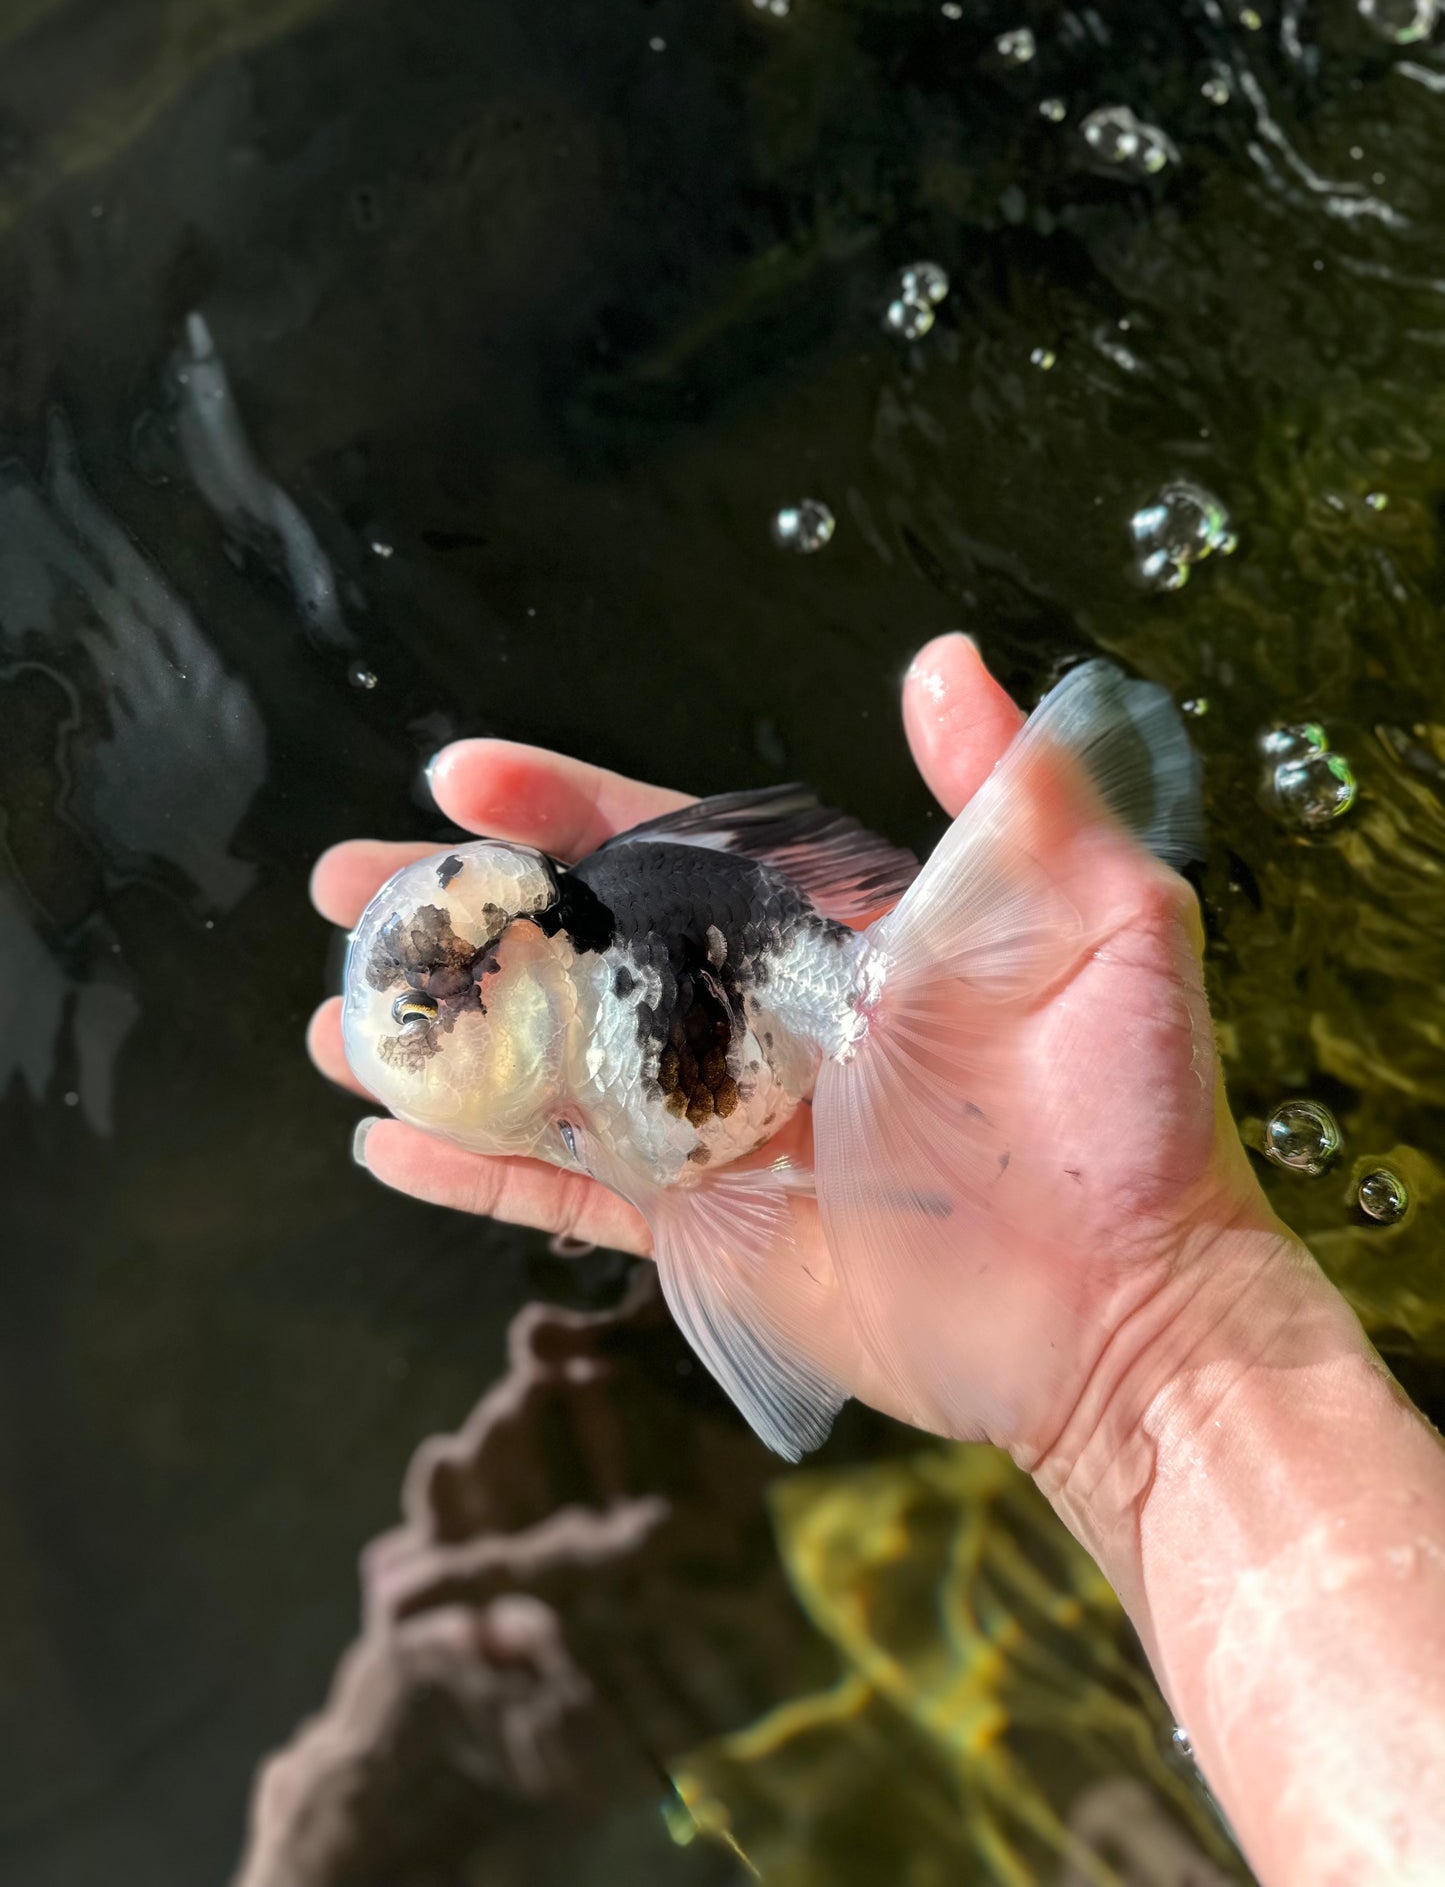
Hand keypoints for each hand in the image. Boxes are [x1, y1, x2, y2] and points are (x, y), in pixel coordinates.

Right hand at [308, 635, 1277, 1465]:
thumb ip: (1014, 793)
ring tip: (338, 1019)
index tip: (458, 775)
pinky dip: (477, 1175)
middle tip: (345, 890)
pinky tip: (387, 1147)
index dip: (561, 809)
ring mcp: (721, 1133)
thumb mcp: (1100, 918)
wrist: (1130, 1309)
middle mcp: (757, 1022)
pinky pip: (569, 1200)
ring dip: (443, 1044)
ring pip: (550, 1073)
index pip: (668, 850)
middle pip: (577, 951)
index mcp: (827, 935)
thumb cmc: (1129, 1110)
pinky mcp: (706, 1236)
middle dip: (460, 915)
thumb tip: (938, 657)